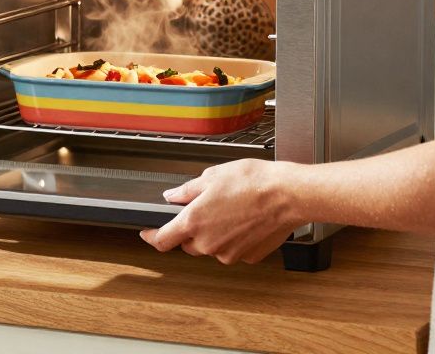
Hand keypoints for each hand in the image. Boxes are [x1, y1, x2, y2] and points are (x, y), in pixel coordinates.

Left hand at [140, 159, 301, 264]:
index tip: (148, 232)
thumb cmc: (253, 182)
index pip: (162, 239)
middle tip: (207, 209)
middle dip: (191, 230)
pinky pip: (234, 250)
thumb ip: (187, 191)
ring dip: (215, 234)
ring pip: (212, 248)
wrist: (287, 195)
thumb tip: (172, 196)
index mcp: (193, 222)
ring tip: (233, 210)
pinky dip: (235, 239)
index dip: (152, 236)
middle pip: (188, 244)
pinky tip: (246, 220)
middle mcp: (208, 243)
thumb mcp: (212, 176)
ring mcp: (229, 253)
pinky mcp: (248, 257)